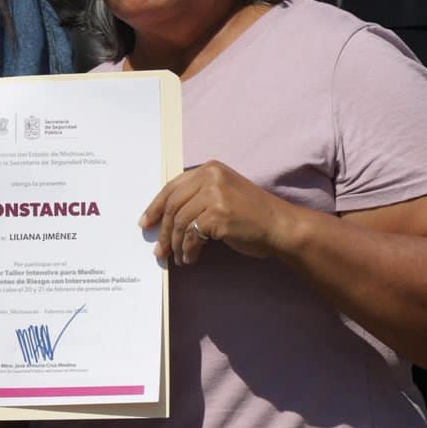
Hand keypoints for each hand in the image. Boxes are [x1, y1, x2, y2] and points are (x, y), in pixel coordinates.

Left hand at [138, 160, 291, 265]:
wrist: (280, 225)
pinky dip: (189, 251)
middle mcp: (211, 177)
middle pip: (173, 206)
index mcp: (210, 168)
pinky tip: (192, 259)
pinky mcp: (219, 216)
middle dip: (164, 231)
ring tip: (180, 258)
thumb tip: (164, 218)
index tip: (145, 223)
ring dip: (177, 245)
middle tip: (160, 251)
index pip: (172, 187)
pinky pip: (193, 236)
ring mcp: (215, 195)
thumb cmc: (252, 214)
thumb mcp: (223, 194)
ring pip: (181, 223)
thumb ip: (198, 197)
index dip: (155, 207)